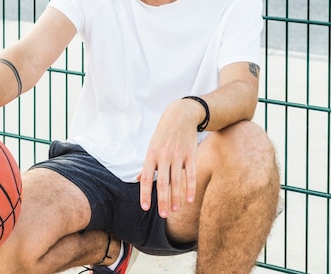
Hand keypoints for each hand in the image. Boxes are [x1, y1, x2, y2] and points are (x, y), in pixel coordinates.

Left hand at [137, 100, 198, 217]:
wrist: (181, 116)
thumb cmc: (163, 135)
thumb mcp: (151, 147)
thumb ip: (147, 165)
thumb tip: (139, 180)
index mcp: (151, 155)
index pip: (146, 178)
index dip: (145, 194)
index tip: (145, 208)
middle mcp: (164, 156)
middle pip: (163, 183)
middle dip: (162, 200)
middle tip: (163, 215)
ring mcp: (179, 156)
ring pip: (177, 181)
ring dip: (176, 198)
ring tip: (175, 211)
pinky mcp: (191, 155)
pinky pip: (191, 175)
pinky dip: (190, 188)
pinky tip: (189, 200)